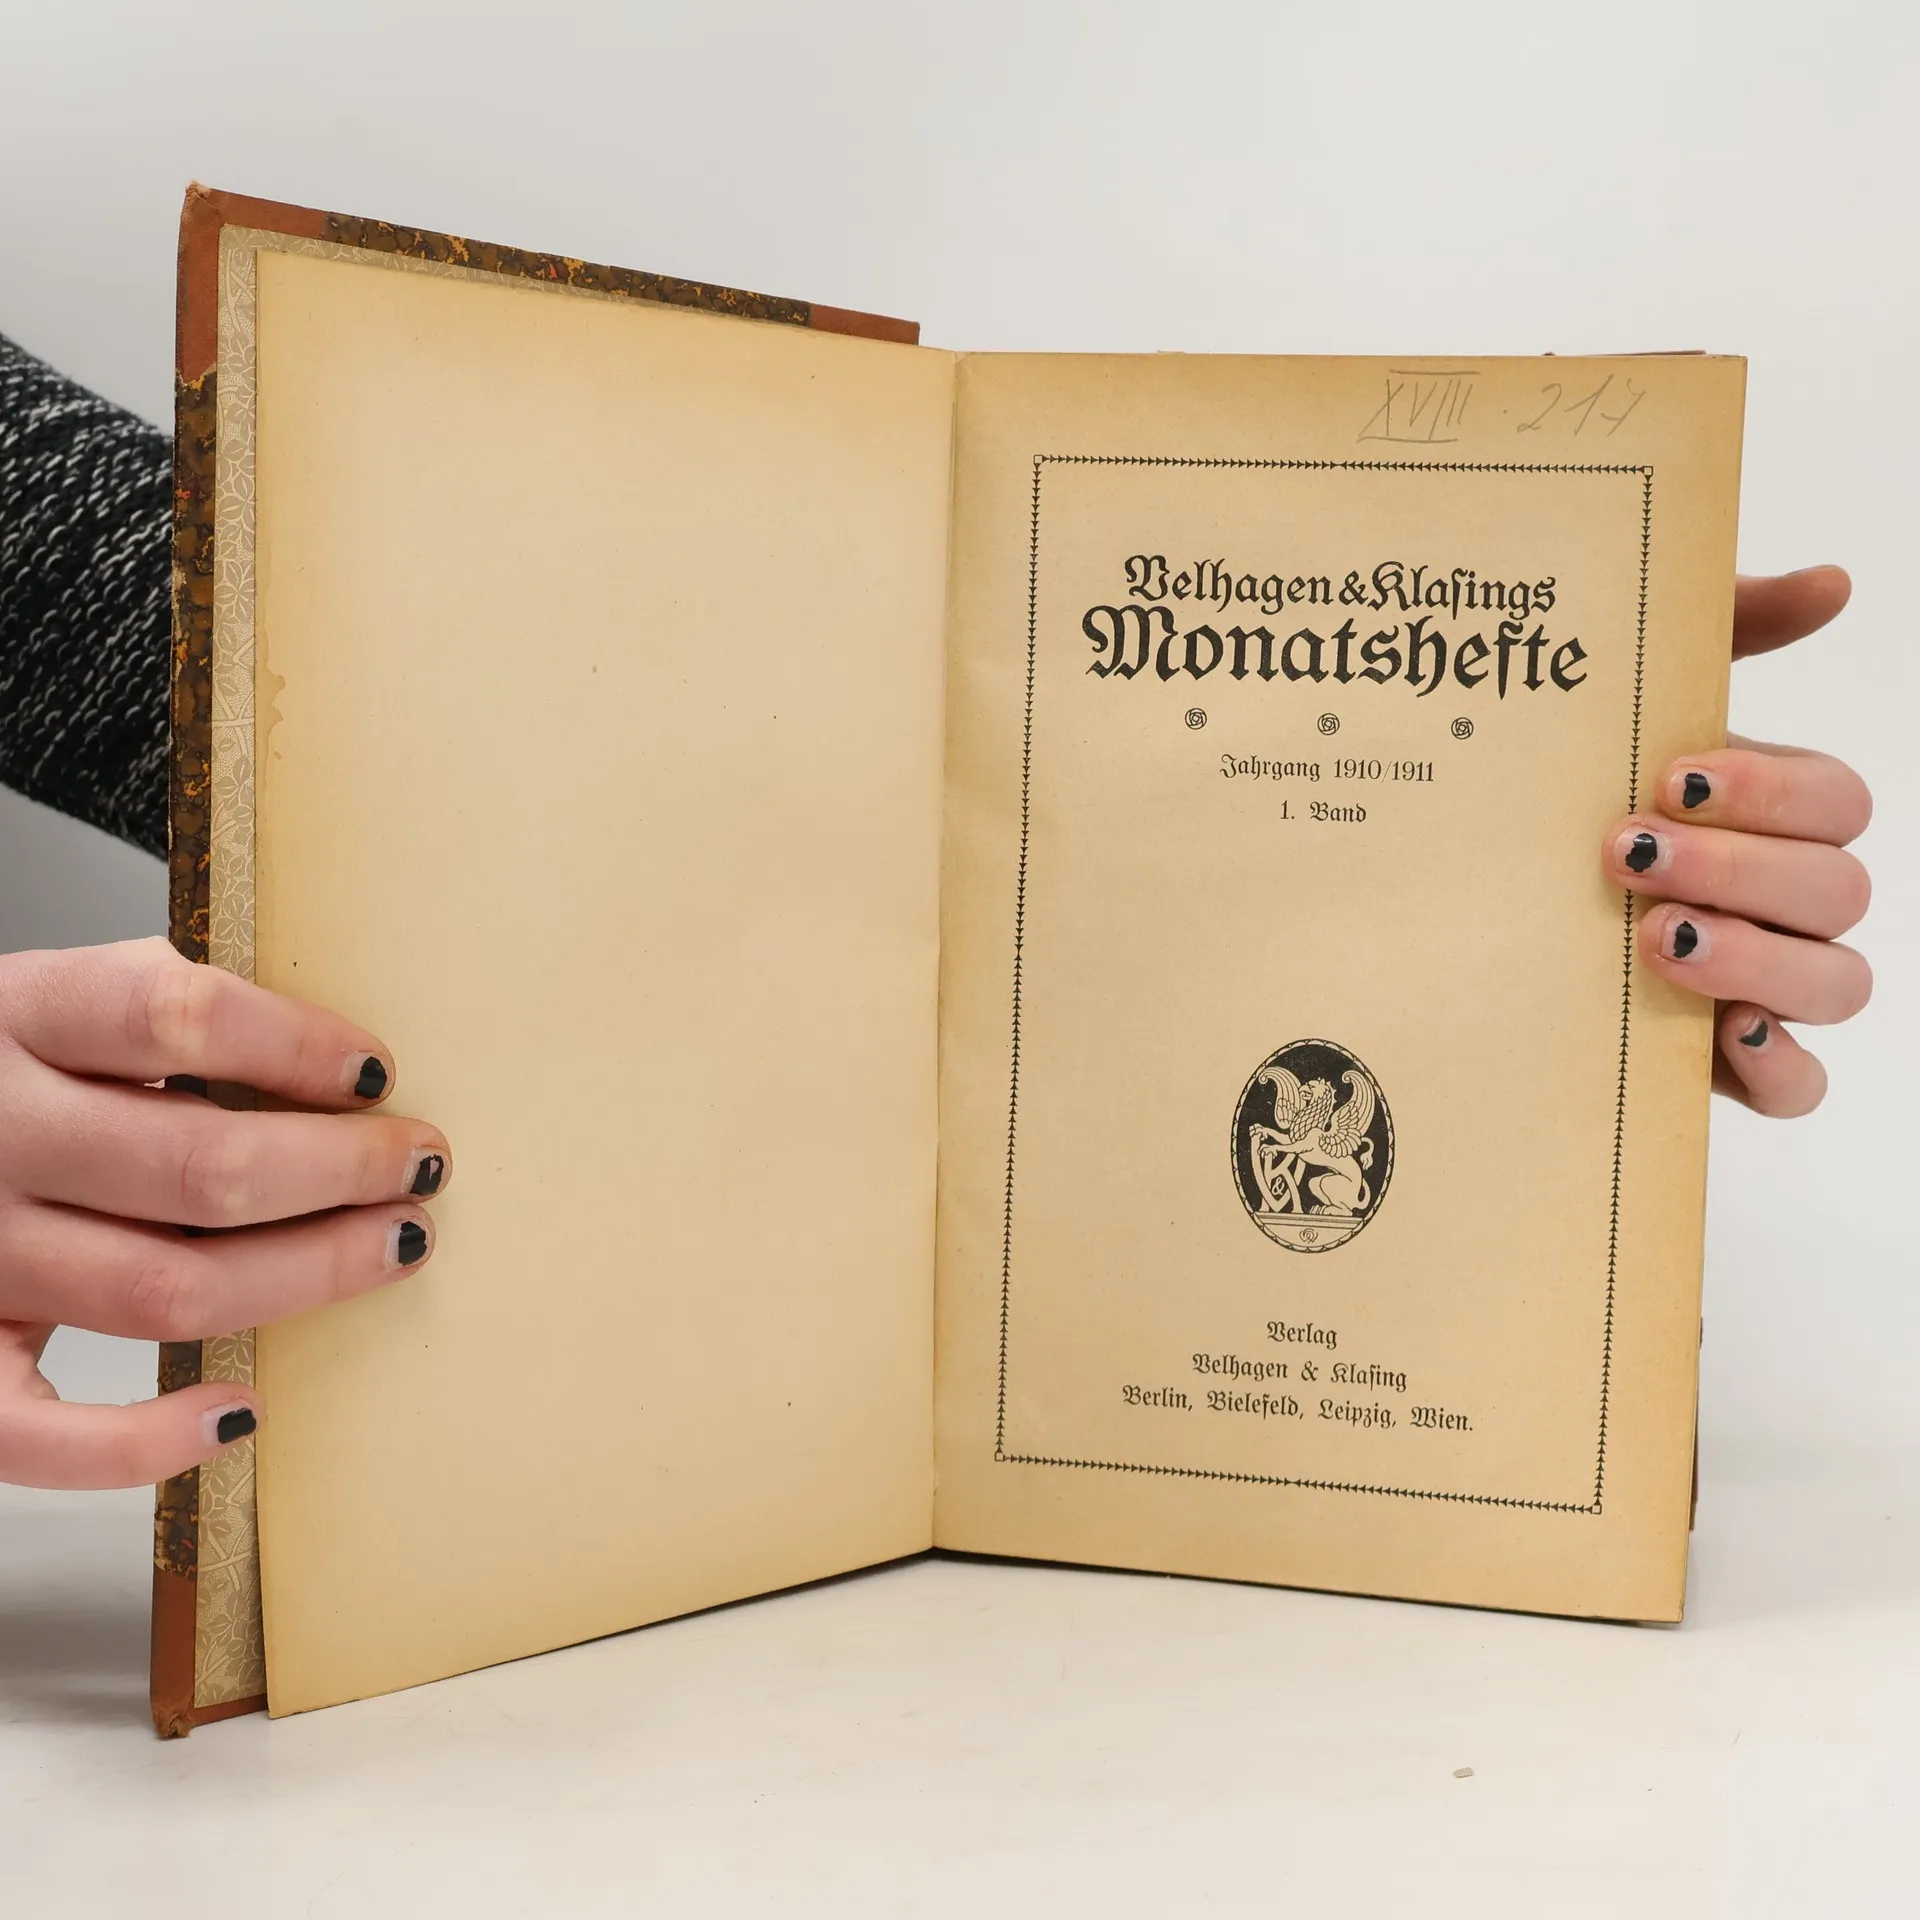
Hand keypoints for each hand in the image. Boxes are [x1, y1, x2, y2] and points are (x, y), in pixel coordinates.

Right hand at [0, 938, 448, 1488]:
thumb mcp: (52, 1000)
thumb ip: (158, 1014)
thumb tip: (328, 1059)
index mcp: (19, 1017)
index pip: (174, 1017)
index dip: (296, 1046)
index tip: (376, 1072)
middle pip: (201, 1168)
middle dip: (342, 1171)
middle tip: (421, 1166)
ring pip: (163, 1287)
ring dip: (307, 1274)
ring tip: (394, 1244)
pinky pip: (37, 1432)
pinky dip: (144, 1440)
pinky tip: (240, 1410)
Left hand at [1602, 566, 1870, 1117]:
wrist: (1465, 911)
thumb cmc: (1563, 801)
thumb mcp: (1623, 708)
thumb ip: (1723, 633)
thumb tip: (1833, 582)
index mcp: (1772, 817)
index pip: (1837, 802)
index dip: (1769, 792)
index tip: (1669, 777)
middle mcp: (1785, 901)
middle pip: (1838, 889)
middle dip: (1739, 868)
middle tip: (1627, 854)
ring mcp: (1767, 986)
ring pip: (1838, 981)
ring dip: (1758, 957)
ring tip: (1654, 938)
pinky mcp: (1728, 1066)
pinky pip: (1801, 1086)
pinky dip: (1778, 1066)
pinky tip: (1721, 1032)